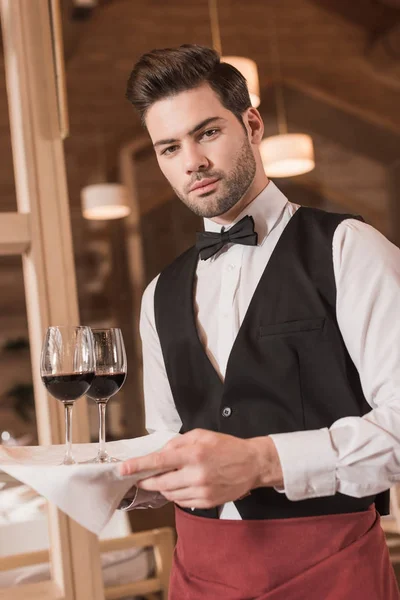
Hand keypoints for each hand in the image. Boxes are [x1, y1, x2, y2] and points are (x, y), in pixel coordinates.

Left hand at [119, 429, 282, 509]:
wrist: (252, 464)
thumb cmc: (226, 447)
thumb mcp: (201, 435)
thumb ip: (177, 443)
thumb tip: (160, 454)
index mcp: (193, 454)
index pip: (159, 461)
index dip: (138, 466)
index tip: (123, 469)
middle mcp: (196, 474)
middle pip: (160, 483)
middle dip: (147, 480)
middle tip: (142, 477)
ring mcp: (202, 491)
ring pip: (170, 494)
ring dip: (163, 487)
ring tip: (170, 477)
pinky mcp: (207, 503)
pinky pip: (182, 502)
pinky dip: (176, 495)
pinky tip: (182, 485)